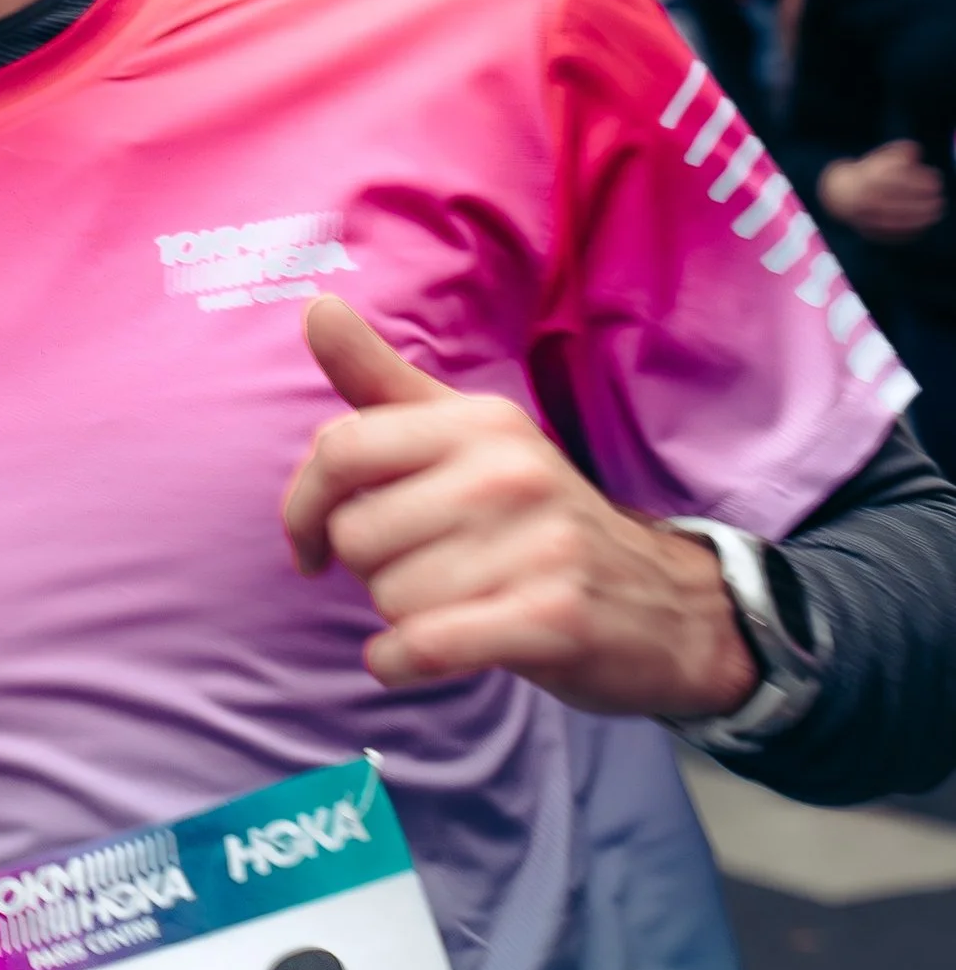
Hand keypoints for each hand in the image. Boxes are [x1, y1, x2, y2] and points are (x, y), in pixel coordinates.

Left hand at [281, 297, 756, 721]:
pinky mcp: (552, 620)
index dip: (302, 504)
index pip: (337, 449)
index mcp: (479, 421)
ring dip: (402, 616)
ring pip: (387, 597)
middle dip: (372, 569)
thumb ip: (380, 379)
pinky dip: (401, 662)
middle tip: (427, 572)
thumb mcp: (463, 436)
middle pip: (355, 536)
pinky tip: (419, 655)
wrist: (665, 605)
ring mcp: (537, 545)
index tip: (310, 539)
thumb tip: (315, 307)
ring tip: (459, 603)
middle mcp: (509, 471)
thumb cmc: (531, 517)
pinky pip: (421, 647)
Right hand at [817, 140, 944, 243]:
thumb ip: (899, 152)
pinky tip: (922, 226)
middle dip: (923, 201)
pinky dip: (908, 231)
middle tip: (940, 199)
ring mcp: (863, 217)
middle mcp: (863, 199)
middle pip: (898, 201)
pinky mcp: (866, 231)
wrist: (836, 193)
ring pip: (894, 220)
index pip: (897, 179)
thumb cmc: (866, 172)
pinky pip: (890, 234)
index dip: (920, 179)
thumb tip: (915, 152)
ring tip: (935, 213)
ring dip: (919, 218)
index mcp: (865, 178)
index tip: (936, 178)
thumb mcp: (880, 157)